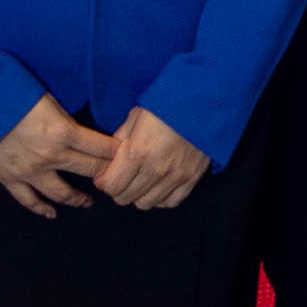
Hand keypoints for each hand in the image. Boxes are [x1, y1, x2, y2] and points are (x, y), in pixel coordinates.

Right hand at [0, 93, 113, 217]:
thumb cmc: (8, 93)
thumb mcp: (45, 98)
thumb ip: (64, 117)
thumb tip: (79, 129)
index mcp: (62, 132)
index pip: (101, 148)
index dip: (118, 152)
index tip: (129, 155)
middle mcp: (50, 155)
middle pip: (89, 170)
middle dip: (107, 174)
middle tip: (117, 179)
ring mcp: (29, 171)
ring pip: (62, 193)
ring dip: (79, 198)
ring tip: (88, 201)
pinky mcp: (9, 179)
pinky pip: (29, 200)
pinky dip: (42, 209)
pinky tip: (52, 213)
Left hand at [89, 105, 213, 210]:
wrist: (204, 102)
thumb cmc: (169, 104)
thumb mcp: (136, 115)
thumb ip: (120, 138)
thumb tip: (109, 155)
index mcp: (138, 151)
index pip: (111, 185)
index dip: (103, 182)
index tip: (104, 175)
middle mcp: (157, 169)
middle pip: (125, 197)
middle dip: (117, 189)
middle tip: (119, 177)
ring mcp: (176, 176)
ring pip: (145, 203)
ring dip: (137, 195)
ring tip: (138, 181)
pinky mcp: (192, 178)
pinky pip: (170, 202)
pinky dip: (160, 198)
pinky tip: (157, 186)